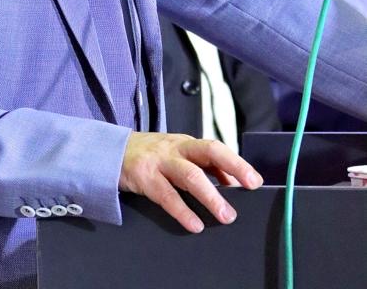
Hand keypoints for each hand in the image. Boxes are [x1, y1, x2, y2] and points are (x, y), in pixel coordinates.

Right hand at [119, 132, 262, 232]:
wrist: (113, 152)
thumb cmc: (152, 156)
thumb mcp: (178, 156)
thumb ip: (203, 168)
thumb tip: (233, 186)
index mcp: (187, 144)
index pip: (216, 148)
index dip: (236, 163)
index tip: (255, 180)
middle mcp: (176, 148)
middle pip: (208, 151)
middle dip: (232, 166)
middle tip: (249, 187)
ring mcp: (160, 161)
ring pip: (189, 174)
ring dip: (210, 195)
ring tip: (226, 215)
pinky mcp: (144, 177)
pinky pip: (166, 195)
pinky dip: (182, 211)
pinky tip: (194, 224)